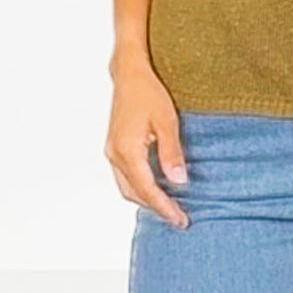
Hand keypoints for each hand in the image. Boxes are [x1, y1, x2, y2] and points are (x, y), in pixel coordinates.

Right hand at [104, 57, 190, 229]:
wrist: (130, 73)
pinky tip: (156, 186)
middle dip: (156, 207)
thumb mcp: (167, 120)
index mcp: (127, 150)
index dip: (165, 207)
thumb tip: (179, 181)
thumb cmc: (148, 91)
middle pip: (134, 193)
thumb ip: (172, 153)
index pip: (147, 189)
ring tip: (170, 206)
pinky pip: (125, 176)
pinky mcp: (115, 147)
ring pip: (127, 187)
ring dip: (147, 199)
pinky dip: (140, 186)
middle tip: (179, 217)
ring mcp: (112, 151)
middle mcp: (115, 154)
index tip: (180, 219)